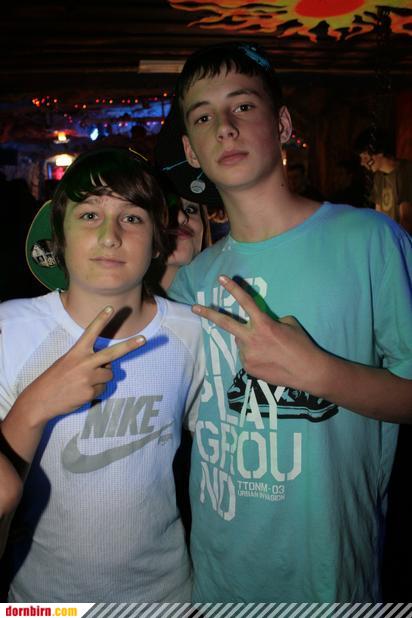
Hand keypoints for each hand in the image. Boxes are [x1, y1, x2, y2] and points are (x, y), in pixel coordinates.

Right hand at [21, 306, 145, 422]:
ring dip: (102, 378)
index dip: (101, 319)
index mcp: (76, 352)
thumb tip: (108, 366)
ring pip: (109, 375)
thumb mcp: (67, 362)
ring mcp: (88, 378)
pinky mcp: (90, 392)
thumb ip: (88, 360)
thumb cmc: (55, 378)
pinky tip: (81, 392)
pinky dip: (95, 391)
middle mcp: (84, 363)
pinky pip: (103, 389)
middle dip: (130, 346)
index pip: (90, 332)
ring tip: (84, 381)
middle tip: (144, 339)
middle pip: (112, 353)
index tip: (110, 308)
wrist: (40, 400)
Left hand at [192, 275, 326, 391]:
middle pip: (226, 323)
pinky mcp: (249, 368)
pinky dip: (254, 355)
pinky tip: (268, 360)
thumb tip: (258, 326)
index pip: (246, 302)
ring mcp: (248, 355)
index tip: (221, 279)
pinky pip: (246, 356)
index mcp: (264, 324)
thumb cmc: (301, 345)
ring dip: (249, 341)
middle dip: (208, 314)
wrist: (308, 371)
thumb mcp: (288, 324)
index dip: (233, 289)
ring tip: (269, 349)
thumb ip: (269, 321)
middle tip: (194, 308)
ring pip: (241, 342)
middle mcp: (252, 339)